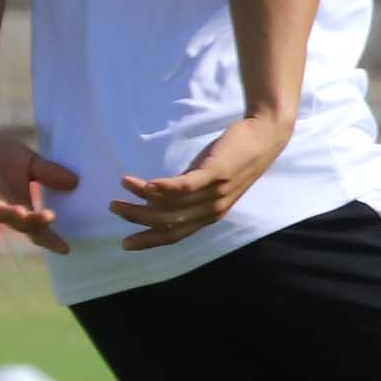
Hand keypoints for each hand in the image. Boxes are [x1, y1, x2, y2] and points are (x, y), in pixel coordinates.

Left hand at [0, 127, 78, 254]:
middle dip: (34, 222)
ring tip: (22, 212)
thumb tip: (76, 181)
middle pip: (19, 224)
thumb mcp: (30, 163)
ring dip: (9, 214)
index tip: (65, 248)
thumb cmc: (0, 155)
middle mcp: (3, 208)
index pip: (36, 228)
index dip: (49, 239)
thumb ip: (49, 174)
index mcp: (20, 205)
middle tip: (49, 217)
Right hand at [113, 113, 293, 251]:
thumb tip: (159, 196)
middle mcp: (212, 209)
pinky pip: (185, 186)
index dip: (149, 240)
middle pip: (168, 222)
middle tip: (114, 208)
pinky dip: (161, 188)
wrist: (266, 136)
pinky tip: (143, 184)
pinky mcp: (217, 173)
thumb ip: (189, 192)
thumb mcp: (210, 181)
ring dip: (142, 198)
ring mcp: (215, 192)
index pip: (175, 235)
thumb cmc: (235, 157)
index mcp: (209, 215)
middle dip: (137, 219)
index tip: (125, 243)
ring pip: (172, 205)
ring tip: (122, 185)